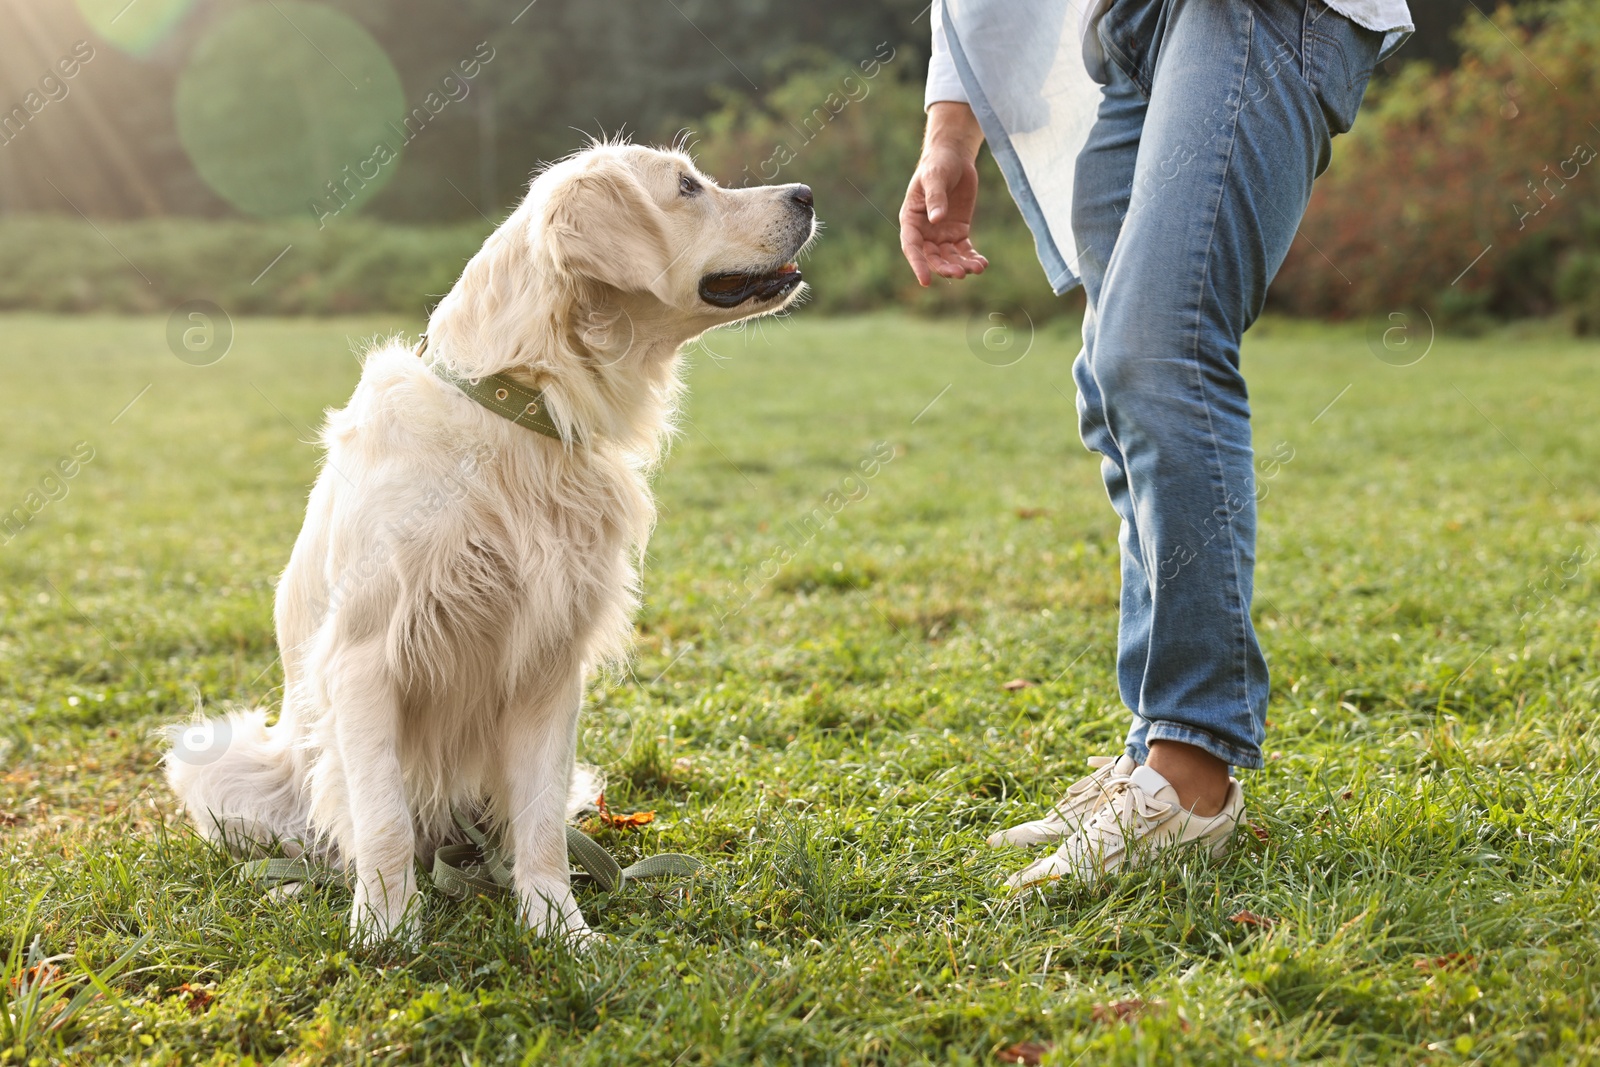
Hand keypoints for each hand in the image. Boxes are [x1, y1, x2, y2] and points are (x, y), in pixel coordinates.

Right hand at [899, 102, 988, 286]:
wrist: (954, 157)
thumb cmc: (938, 164)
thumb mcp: (935, 178)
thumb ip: (935, 198)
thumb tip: (936, 220)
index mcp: (911, 220)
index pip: (912, 247)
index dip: (918, 264)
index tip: (925, 280)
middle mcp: (925, 231)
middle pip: (932, 257)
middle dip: (945, 267)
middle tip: (960, 274)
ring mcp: (941, 233)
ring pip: (950, 257)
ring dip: (961, 265)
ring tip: (977, 269)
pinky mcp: (958, 232)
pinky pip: (965, 250)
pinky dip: (972, 258)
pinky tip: (982, 263)